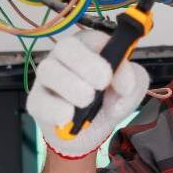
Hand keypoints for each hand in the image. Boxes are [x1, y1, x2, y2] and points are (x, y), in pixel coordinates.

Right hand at [27, 29, 150, 157]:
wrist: (89, 133)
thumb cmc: (107, 102)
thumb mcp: (130, 91)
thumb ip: (135, 82)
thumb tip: (123, 89)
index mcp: (90, 47)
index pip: (95, 39)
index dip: (108, 55)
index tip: (115, 77)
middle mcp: (65, 57)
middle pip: (66, 46)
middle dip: (86, 64)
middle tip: (102, 83)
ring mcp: (48, 78)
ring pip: (48, 70)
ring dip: (71, 86)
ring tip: (87, 101)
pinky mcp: (37, 101)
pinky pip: (39, 101)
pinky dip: (55, 110)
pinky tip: (68, 117)